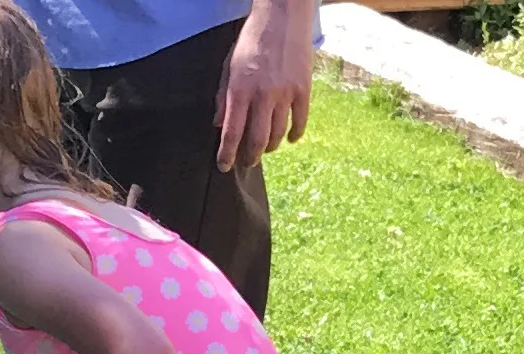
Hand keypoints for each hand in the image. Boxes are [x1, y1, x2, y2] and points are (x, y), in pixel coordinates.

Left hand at [216, 1, 314, 172]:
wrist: (282, 17)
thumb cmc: (252, 41)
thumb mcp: (228, 67)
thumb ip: (223, 98)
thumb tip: (219, 125)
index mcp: (239, 90)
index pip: (231, 133)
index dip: (227, 154)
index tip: (224, 166)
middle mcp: (262, 95)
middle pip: (257, 139)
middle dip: (250, 157)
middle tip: (247, 163)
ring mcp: (285, 92)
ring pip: (278, 133)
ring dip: (271, 146)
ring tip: (265, 149)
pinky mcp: (304, 88)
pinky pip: (300, 120)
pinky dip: (295, 134)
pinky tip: (290, 139)